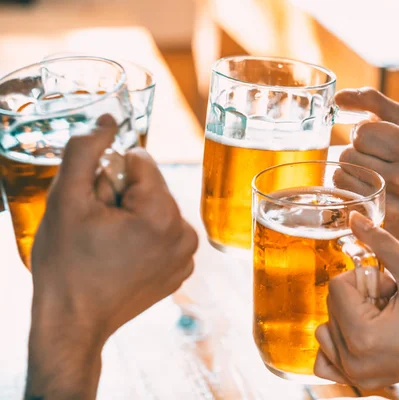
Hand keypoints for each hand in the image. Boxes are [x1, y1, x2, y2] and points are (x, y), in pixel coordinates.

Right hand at [26, 115, 198, 398]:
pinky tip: (122, 258)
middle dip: (122, 197)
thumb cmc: (66, 264)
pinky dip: (143, 237)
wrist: (73, 323)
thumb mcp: (66, 199)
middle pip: (150, 185)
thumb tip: (108, 119)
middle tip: (98, 229)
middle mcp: (185, 232)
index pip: (140, 161)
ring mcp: (187, 254)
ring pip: (156, 208)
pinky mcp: (182, 268)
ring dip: (131, 216)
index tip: (96, 205)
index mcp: (162, 213)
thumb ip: (86, 149)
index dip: (109, 177)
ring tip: (108, 245)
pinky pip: (163, 232)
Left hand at [314, 212, 398, 397]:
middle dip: (360, 297)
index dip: (367, 279)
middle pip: (330, 305)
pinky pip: (325, 360)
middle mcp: (352, 360)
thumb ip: (380, 241)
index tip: (392, 289)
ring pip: (325, 327)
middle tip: (392, 304)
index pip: (337, 286)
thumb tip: (352, 217)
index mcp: (363, 335)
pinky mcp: (358, 380)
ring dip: (350, 316)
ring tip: (382, 320)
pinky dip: (338, 342)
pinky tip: (363, 335)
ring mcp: (354, 374)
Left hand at [335, 88, 398, 238]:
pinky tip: (362, 188)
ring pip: (342, 175)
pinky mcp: (383, 219)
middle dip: (353, 152)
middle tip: (371, 158)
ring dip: (346, 170)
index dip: (362, 133)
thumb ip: (371, 100)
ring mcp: (397, 201)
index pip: (362, 132)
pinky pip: (345, 196)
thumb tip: (338, 97)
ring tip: (365, 172)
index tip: (374, 140)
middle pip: (348, 154)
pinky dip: (346, 189)